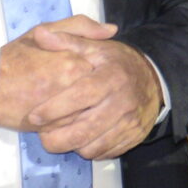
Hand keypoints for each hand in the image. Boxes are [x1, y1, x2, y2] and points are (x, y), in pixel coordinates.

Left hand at [0, 16, 163, 159]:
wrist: (154, 78)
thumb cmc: (116, 62)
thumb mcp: (94, 47)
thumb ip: (65, 41)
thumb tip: (39, 35)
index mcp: (112, 77)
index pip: (80, 96)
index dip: (55, 109)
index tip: (34, 116)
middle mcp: (124, 101)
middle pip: (85, 129)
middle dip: (57, 138)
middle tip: (42, 136)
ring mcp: (131, 122)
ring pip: (93, 146)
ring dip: (72, 145)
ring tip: (60, 136)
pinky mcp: (135, 136)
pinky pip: (105, 152)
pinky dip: (89, 150)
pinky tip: (82, 139)